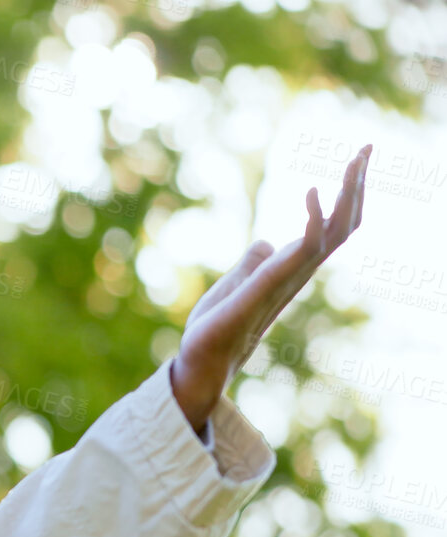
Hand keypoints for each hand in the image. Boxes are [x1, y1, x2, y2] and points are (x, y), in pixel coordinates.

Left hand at [171, 144, 370, 430]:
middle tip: (366, 148)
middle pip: (344, 224)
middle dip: (357, 186)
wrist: (200, 359)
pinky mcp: (268, 284)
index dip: (348, 196)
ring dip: (347, 193)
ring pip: (335, 232)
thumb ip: (254, 262)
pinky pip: (303, 248)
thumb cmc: (216, 325)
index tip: (356, 160)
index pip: (334, 227)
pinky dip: (314, 217)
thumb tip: (265, 243)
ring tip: (353, 160)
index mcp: (293, 268)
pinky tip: (312, 191)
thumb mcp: (236, 281)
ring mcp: (287, 278)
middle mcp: (298, 272)